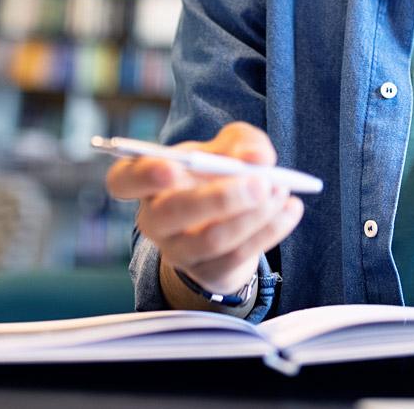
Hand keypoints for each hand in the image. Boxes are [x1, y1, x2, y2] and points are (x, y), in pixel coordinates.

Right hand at [104, 122, 303, 297]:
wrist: (228, 219)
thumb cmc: (218, 173)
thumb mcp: (229, 146)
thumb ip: (243, 142)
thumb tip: (258, 158)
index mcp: (146, 181)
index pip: (123, 181)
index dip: (143, 176)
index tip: (172, 169)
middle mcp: (154, 219)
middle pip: (172, 213)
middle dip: (219, 198)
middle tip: (260, 182)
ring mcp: (178, 251)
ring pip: (210, 239)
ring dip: (252, 216)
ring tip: (280, 190)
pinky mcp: (208, 272)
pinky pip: (237, 257)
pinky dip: (269, 230)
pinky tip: (290, 209)